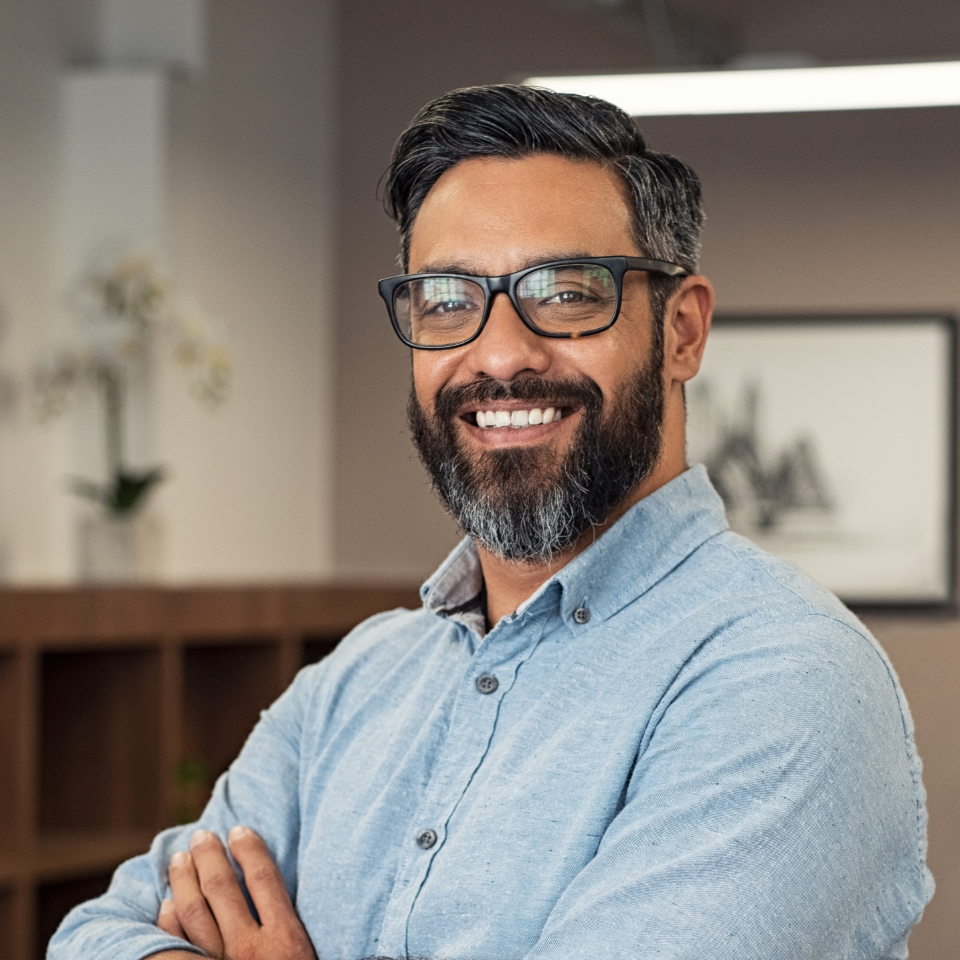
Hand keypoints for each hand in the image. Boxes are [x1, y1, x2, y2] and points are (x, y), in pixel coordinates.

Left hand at [157, 826, 316, 959]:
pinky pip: (179, 947)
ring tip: (180, 859)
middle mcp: (252, 950)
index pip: (264, 878)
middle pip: (224, 888)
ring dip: (185, 881)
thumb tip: (265, 891)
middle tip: (202, 836)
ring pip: (195, 913)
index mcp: (286, 940)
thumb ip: (285, 929)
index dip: (250, 849)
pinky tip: (168, 905)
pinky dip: (170, 922)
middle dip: (211, 857)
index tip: (239, 830)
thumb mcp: (302, 957)